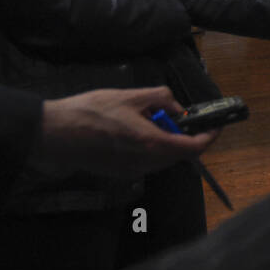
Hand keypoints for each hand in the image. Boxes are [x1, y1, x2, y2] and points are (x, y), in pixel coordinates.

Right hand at [37, 86, 220, 179]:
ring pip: (162, 158)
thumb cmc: (91, 112)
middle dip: (182, 135)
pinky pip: (145, 162)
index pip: (194, 148)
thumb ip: (161, 99)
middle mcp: (145, 163)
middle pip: (178, 154)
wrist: (55, 133)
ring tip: (145, 119)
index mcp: (152, 144)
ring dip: (164, 141)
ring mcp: (132, 171)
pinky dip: (148, 147)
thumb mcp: (131, 96)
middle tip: (172, 115)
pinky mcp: (120, 173)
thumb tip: (177, 108)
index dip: (208, 137)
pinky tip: (130, 130)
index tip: (214, 126)